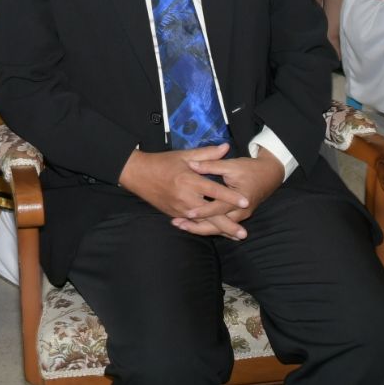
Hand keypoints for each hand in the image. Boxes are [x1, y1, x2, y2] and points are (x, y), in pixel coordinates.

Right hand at [120, 142, 240, 226]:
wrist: (138, 174)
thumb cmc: (163, 162)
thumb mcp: (184, 155)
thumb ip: (207, 154)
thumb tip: (226, 147)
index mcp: (189, 180)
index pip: (214, 190)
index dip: (230, 197)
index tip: (245, 202)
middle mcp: (185, 197)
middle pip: (210, 214)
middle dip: (227, 225)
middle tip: (243, 233)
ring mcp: (179, 209)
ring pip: (202, 222)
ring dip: (219, 230)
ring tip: (234, 236)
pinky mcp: (174, 214)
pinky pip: (192, 224)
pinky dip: (205, 229)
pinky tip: (217, 233)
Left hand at [177, 150, 284, 238]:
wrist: (269, 175)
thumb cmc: (250, 168)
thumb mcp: (231, 165)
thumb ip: (211, 165)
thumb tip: (191, 164)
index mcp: (241, 198)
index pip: (219, 208)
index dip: (203, 210)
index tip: (187, 212)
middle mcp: (241, 211)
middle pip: (217, 224)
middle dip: (197, 226)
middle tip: (178, 224)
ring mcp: (240, 216)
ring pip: (218, 228)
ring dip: (200, 228)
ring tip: (180, 226)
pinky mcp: (236, 217)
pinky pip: (220, 226)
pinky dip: (207, 227)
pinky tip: (191, 226)